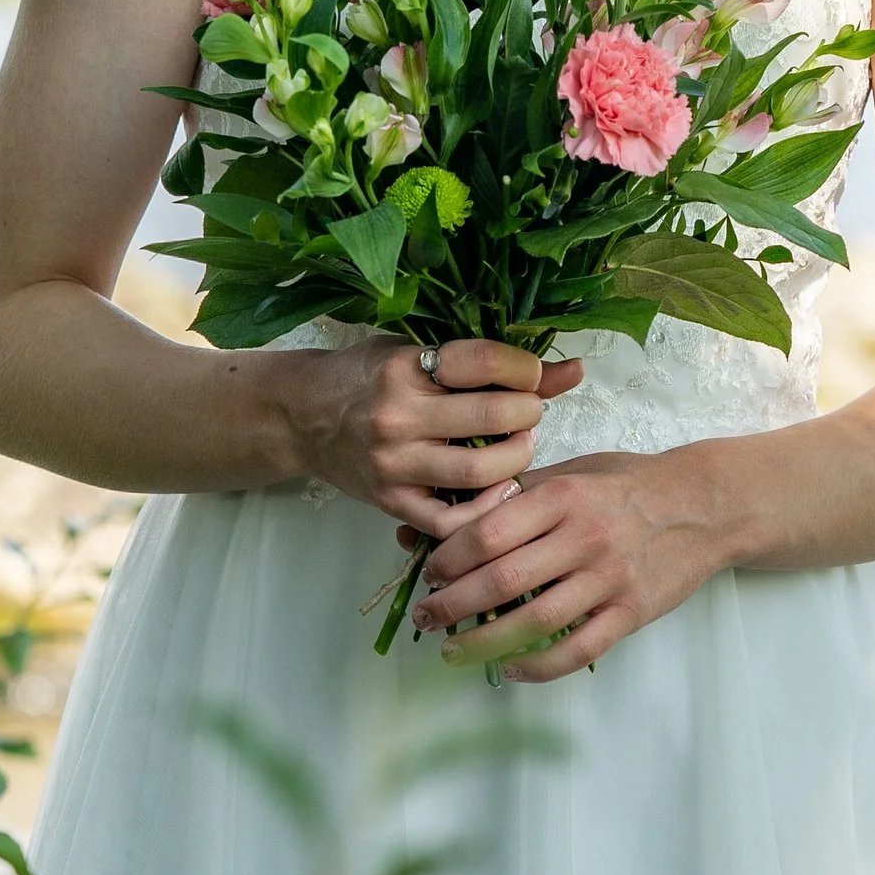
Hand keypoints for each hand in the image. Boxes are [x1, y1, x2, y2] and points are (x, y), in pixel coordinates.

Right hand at [289, 336, 581, 534]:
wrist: (300, 417)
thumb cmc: (365, 377)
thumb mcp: (418, 352)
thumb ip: (491, 364)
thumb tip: (574, 370)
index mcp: (404, 367)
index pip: (486, 363)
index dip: (526, 370)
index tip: (530, 376)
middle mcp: (397, 416)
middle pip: (492, 416)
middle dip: (528, 413)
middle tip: (528, 413)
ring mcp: (393, 464)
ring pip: (479, 472)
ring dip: (516, 459)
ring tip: (517, 447)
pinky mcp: (391, 502)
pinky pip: (452, 521)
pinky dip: (486, 511)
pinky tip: (498, 492)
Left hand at [411, 447, 730, 681]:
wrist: (702, 506)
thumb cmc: (625, 486)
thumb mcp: (571, 472)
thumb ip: (509, 497)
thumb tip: (435, 522)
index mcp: (563, 496)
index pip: (489, 531)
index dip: (448, 558)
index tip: (430, 573)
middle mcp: (585, 536)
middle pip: (503, 579)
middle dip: (453, 603)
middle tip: (427, 616)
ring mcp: (611, 578)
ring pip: (535, 620)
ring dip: (485, 640)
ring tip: (453, 649)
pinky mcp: (632, 612)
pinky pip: (578, 649)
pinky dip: (539, 666)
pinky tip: (510, 669)